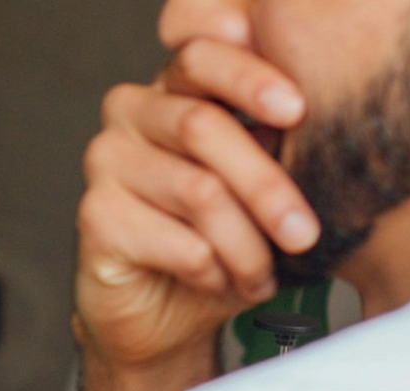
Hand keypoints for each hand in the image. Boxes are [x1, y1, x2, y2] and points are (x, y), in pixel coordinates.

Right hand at [76, 11, 318, 368]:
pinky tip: (219, 283)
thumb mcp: (258, 185)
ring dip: (244, 246)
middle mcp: (131, 115)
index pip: (203, 55)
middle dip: (266, 187)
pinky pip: (175, 239)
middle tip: (303, 233)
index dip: (249, 77)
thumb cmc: (216, 244)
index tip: (298, 111)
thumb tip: (315, 126)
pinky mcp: (94, 216)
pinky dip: (212, 271)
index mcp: (176, 90)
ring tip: (263, 277)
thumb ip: (273, 143)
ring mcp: (105, 162)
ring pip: (198, 190)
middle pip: (203, 126)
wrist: (162, 316)